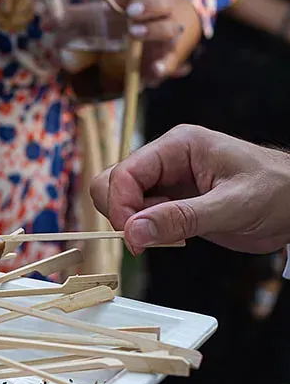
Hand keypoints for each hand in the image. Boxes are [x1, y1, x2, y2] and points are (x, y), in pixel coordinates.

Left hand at [40, 0, 198, 84]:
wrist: (143, 32)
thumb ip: (72, 19)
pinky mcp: (164, 59)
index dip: (144, 1)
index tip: (129, 9)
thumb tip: (44, 22)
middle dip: (150, 18)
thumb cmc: (117, 21)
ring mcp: (164, 38)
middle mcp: (158, 16)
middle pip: (163, 12)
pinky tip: (154, 72)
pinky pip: (168, 62)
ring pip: (169, 33)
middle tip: (132, 27)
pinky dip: (163, 67)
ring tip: (137, 39)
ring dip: (155, 35)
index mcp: (143, 1)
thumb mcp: (95, 18)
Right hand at [91, 125, 289, 254]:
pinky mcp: (170, 203)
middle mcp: (166, 160)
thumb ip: (181, 218)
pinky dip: (144, 232)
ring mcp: (166, 182)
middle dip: (120, 213)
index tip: (132, 236)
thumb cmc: (278, 192)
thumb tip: (133, 232)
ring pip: (119, 201)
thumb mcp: (232, 206)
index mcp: (178, 146)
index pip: (124, 172)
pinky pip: (138, 217)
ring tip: (167, 236)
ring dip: (132, 224)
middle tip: (145, 238)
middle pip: (111, 183)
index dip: (120, 205)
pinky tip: (173, 237)